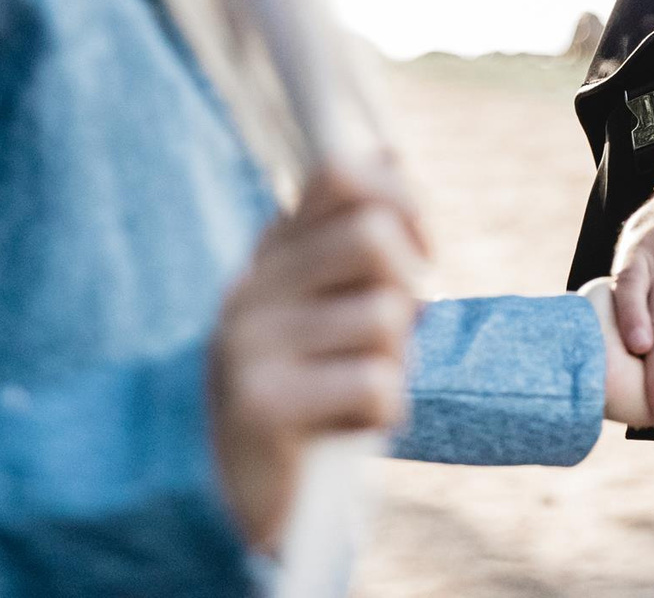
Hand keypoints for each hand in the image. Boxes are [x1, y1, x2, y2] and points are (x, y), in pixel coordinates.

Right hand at [206, 157, 427, 552]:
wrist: (232, 498)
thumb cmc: (305, 395)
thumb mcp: (324, 308)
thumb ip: (351, 241)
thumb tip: (390, 155)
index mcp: (268, 257)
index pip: (338, 174)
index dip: (401, 199)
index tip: (421, 249)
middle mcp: (250, 289)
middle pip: (371, 236)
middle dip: (409, 282)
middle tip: (400, 327)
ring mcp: (249, 345)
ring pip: (383, 316)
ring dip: (396, 361)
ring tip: (360, 389)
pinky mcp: (262, 406)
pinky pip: (374, 385)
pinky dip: (383, 413)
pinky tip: (347, 428)